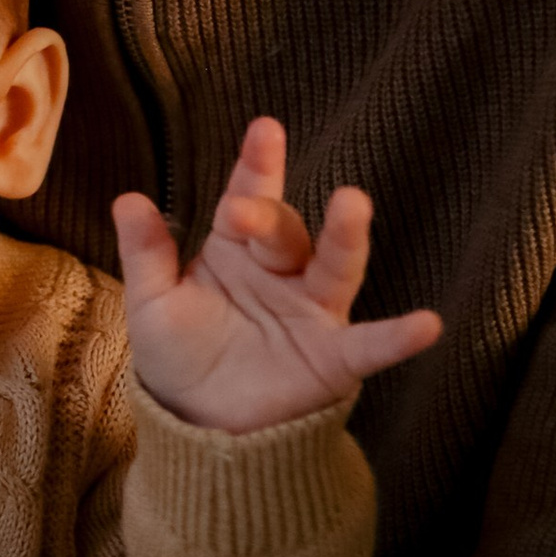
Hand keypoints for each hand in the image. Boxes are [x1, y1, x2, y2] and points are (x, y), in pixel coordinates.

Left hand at [113, 118, 441, 436]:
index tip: (264, 131)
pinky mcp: (334, 357)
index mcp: (235, 249)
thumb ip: (146, 254)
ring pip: (335, 267)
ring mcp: (312, 310)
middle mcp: (281, 270)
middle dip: (267, 215)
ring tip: (353, 203)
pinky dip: (399, 337)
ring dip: (346, 236)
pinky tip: (427, 325)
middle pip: (284, 231)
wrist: (199, 425)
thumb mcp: (153, 304)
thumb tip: (128, 199)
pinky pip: (371, 344)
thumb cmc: (179, 354)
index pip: (249, 198)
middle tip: (243, 209)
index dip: (257, 165)